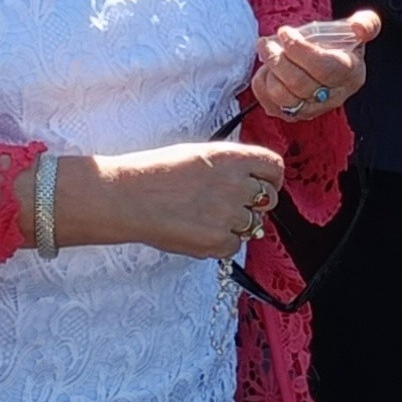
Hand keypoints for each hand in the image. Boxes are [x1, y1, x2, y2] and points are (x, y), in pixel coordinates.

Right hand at [63, 140, 290, 258]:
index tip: (264, 185)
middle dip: (255, 204)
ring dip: (237, 224)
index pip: (274, 168)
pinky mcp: (216, 241)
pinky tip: (199, 231)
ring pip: (254, 225)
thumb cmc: (154, 173)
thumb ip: (230, 166)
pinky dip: (221, 243)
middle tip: (230, 205)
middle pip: (270, 199)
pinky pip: (235, 247)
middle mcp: (236, 185)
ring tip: (206, 217)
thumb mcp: (198, 155)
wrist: (126, 197)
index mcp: (232, 158)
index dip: (271, 179)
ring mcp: (228, 215)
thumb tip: (249, 180)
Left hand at [248, 10, 379, 122]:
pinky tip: (266, 69)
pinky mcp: (293, 115)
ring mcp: (312, 109)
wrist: (330, 60)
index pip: (325, 69)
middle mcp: (333, 97)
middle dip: (278, 60)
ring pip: (284, 99)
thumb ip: (367, 24)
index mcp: (351, 74)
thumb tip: (359, 26)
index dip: (301, 51)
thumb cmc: (342, 44)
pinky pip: (271, 105)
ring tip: (265, 50)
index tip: (285, 32)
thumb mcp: (360, 29)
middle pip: (300, 85)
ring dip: (269, 72)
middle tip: (266, 41)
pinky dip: (262, 86)